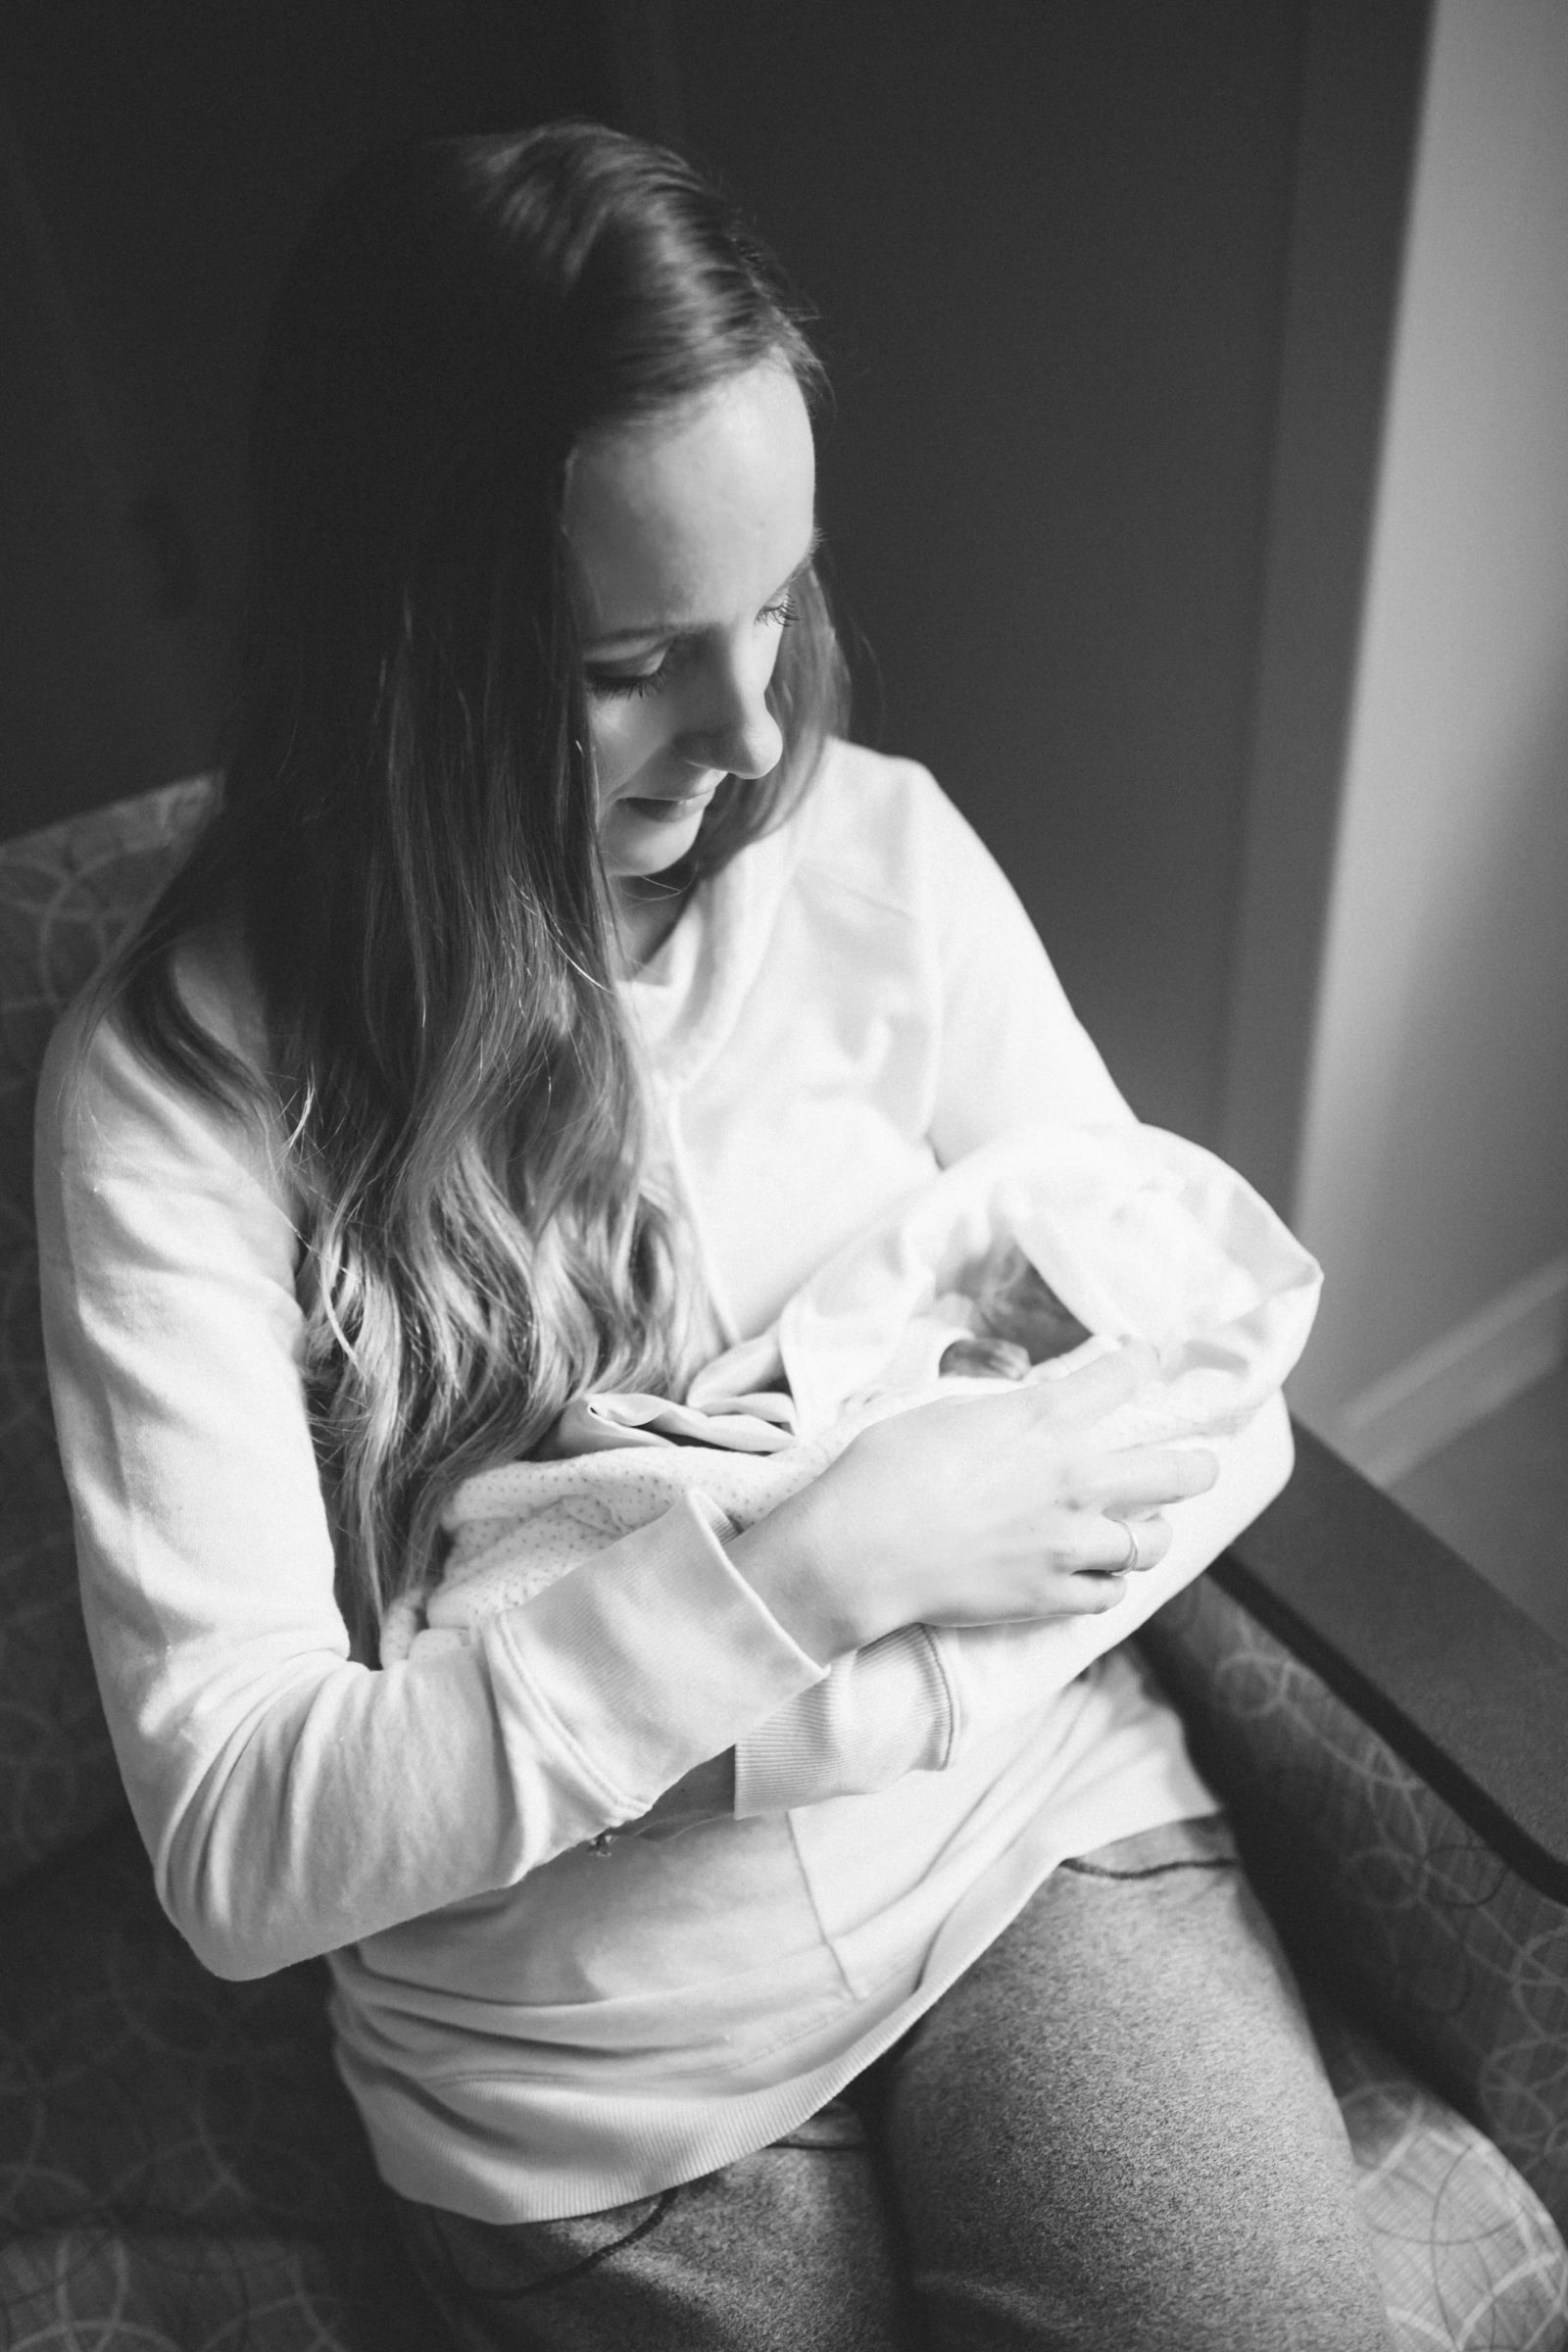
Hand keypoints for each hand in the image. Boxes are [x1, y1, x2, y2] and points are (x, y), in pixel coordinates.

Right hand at [728, 1342, 1217, 1662]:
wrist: (862, 1549)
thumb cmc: (885, 1470)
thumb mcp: (944, 1411)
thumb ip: (1001, 1412)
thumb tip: (1022, 1412)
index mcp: (1045, 1420)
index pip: (1122, 1378)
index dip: (1143, 1363)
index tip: (1150, 1361)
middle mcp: (1074, 1478)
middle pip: (1176, 1471)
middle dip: (1198, 1465)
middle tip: (1201, 1465)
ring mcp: (1069, 1543)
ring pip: (1152, 1543)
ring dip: (1156, 1534)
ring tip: (1150, 1532)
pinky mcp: (1052, 1595)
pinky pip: (1110, 1594)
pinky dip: (1111, 1584)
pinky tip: (1100, 1576)